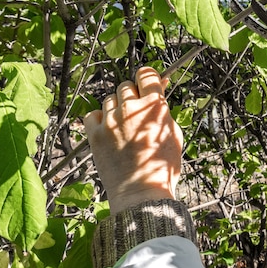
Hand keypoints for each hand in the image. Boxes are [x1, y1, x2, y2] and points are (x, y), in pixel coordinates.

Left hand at [83, 67, 182, 213]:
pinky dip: (99, 119)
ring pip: (109, 99)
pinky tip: (108, 130)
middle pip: (126, 86)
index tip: (147, 83)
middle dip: (132, 95)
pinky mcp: (95, 134)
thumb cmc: (162, 167)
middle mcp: (130, 109)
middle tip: (137, 111)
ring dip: (117, 108)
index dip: (147, 77)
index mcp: (154, 106)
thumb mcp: (174, 134)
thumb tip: (160, 88)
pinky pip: (92, 115)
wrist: (141, 193)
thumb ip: (165, 109)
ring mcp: (110, 121)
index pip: (146, 74)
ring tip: (124, 126)